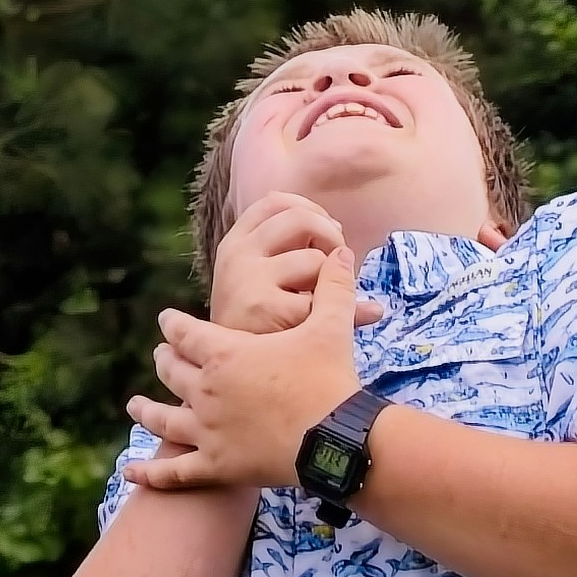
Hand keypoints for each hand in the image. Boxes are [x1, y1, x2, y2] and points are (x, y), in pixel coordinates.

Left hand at [128, 229, 363, 489]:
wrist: (337, 439)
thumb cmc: (330, 380)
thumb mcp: (332, 326)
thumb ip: (333, 287)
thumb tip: (342, 249)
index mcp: (224, 353)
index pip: (185, 332)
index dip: (173, 324)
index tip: (166, 320)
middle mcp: (205, 390)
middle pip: (172, 371)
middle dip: (165, 360)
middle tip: (160, 356)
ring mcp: (207, 431)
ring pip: (164, 418)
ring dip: (147, 410)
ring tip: (134, 405)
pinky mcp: (216, 466)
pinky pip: (175, 472)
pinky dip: (152, 473)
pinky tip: (132, 474)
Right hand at [209, 195, 350, 336]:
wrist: (229, 375)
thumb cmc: (254, 327)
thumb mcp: (260, 283)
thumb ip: (292, 259)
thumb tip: (348, 257)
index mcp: (234, 243)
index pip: (275, 201)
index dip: (309, 209)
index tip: (326, 234)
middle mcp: (237, 255)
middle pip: (300, 218)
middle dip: (330, 236)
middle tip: (334, 267)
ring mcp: (247, 280)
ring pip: (314, 259)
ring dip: (331, 280)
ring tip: (323, 303)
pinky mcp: (265, 309)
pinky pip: (320, 296)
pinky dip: (338, 311)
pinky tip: (328, 326)